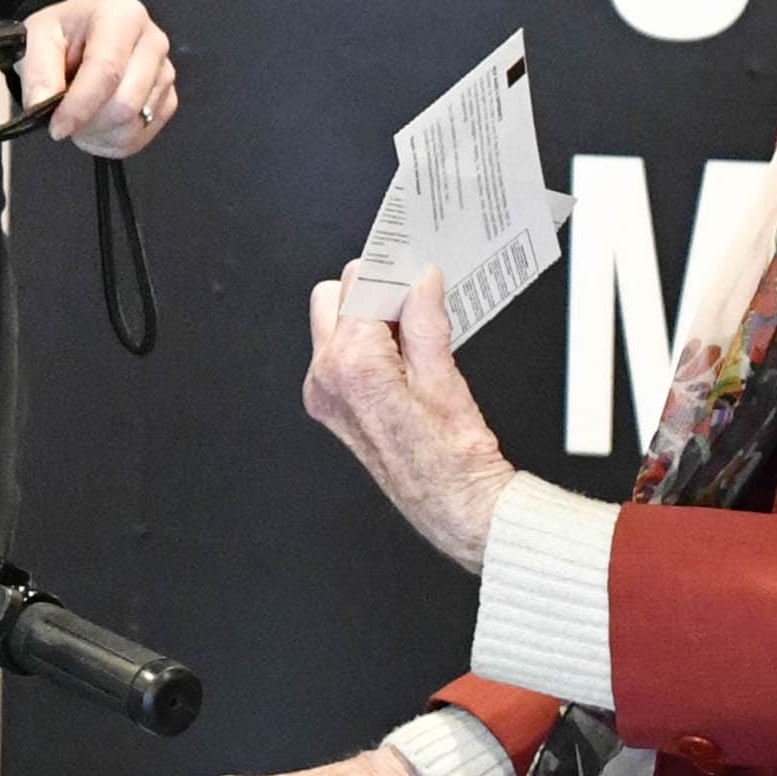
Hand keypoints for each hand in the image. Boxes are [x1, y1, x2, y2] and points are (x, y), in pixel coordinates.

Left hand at [15, 0, 178, 155]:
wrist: (79, 36)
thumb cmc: (64, 33)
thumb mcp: (36, 39)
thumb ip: (38, 71)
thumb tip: (42, 103)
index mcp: (121, 16)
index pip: (107, 70)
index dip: (80, 106)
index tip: (58, 126)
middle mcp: (152, 41)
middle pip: (126, 103)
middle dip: (89, 122)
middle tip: (65, 118)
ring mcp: (164, 72)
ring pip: (133, 124)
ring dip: (99, 132)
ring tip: (80, 115)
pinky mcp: (168, 98)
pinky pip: (141, 135)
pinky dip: (113, 140)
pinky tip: (97, 122)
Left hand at [302, 265, 525, 570]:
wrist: (453, 506)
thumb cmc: (452, 457)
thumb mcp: (445, 376)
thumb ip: (426, 320)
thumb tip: (421, 280)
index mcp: (352, 366)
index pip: (359, 286)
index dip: (391, 275)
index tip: (414, 269)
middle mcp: (326, 378)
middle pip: (333, 298)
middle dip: (371, 292)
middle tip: (413, 302)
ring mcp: (323, 395)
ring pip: (330, 323)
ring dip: (365, 317)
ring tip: (410, 333)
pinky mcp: (330, 407)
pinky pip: (336, 353)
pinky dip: (363, 342)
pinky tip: (399, 353)